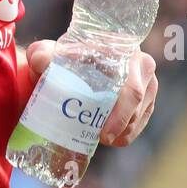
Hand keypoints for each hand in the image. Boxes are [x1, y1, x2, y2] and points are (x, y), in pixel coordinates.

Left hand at [25, 40, 157, 147]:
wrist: (71, 62)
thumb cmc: (61, 58)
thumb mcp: (48, 55)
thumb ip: (41, 54)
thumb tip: (39, 61)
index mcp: (119, 48)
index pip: (127, 81)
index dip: (119, 109)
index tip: (103, 131)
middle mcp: (139, 61)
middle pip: (136, 98)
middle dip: (122, 123)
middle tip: (102, 139)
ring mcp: (146, 79)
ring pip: (140, 111)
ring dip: (125, 129)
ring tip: (103, 138)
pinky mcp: (148, 95)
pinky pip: (143, 118)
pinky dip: (129, 132)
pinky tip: (113, 138)